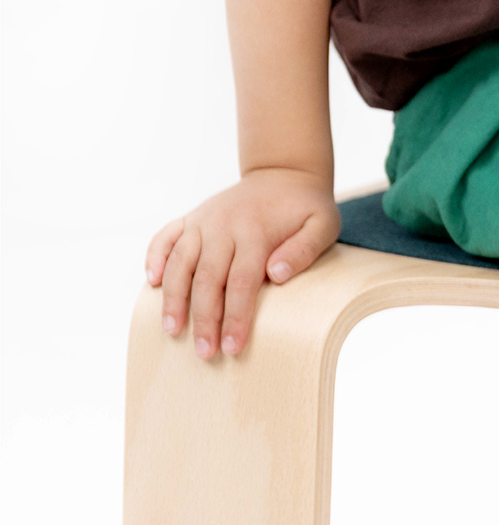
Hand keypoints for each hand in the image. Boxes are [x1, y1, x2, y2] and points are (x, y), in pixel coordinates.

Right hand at [145, 168, 339, 357]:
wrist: (284, 171)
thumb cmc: (306, 206)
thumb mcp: (323, 224)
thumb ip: (303, 250)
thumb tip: (275, 275)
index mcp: (255, 232)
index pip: (241, 283)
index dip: (236, 318)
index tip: (232, 347)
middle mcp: (223, 226)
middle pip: (207, 279)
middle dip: (204, 319)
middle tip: (203, 353)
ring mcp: (203, 221)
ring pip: (179, 262)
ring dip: (173, 298)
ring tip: (171, 330)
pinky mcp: (191, 218)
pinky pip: (164, 237)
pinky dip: (154, 258)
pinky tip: (151, 284)